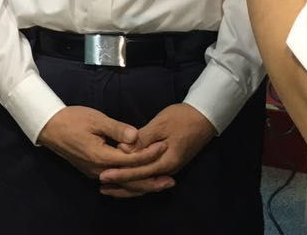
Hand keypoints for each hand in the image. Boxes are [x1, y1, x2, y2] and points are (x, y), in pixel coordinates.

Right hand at [37, 106, 166, 179]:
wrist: (49, 127)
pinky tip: (139, 180)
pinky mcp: (93, 171)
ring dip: (142, 184)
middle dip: (151, 181)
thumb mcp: (96, 119)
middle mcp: (99, 170)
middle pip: (129, 180)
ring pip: (123, 183)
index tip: (164, 146)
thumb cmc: (72, 119)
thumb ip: (117, 129)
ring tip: (160, 183)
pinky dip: (130, 182)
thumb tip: (136, 136)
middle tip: (171, 180)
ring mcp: (95, 173)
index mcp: (101, 157)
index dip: (149, 153)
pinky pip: (116, 181)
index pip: (131, 159)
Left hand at [99, 104, 216, 197]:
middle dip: (121, 185)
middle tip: (101, 186)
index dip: (120, 174)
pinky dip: (137, 181)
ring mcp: (169, 168)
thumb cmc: (182, 118)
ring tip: (109, 188)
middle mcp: (168, 170)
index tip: (103, 175)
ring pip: (146, 183)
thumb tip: (123, 150)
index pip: (139, 172)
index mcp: (166, 161)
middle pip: (142, 183)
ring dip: (128, 187)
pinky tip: (127, 181)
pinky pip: (150, 177)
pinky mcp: (169, 164)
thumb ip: (142, 139)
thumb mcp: (160, 125)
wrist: (204, 117)